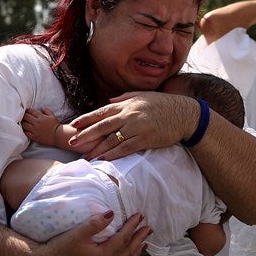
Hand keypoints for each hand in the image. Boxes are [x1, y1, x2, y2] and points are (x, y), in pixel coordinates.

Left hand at [22, 108, 63, 146]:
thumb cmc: (55, 126)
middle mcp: (37, 123)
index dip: (27, 110)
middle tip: (24, 117)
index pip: (31, 111)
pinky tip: (26, 129)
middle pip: (26, 117)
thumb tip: (42, 108)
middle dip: (24, 116)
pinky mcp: (34, 136)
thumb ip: (47, 111)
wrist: (57, 136)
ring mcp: (35, 130)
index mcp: (41, 117)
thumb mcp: (52, 116)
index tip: (27, 111)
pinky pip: (26, 133)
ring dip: (23, 123)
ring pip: (24, 124)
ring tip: (24, 123)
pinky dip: (25, 130)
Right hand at [33, 212, 150, 255]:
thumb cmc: (60, 248)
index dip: (132, 227)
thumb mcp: (77, 233)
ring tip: (144, 243)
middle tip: (149, 229)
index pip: (123, 239)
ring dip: (135, 253)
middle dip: (139, 240)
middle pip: (128, 253)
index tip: (140, 216)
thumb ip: (96, 223)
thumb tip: (112, 213)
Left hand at [67, 91, 197, 161]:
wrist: (184, 114)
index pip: (101, 112)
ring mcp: (137, 127)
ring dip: (97, 149)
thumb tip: (108, 101)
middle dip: (85, 135)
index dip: (86, 119)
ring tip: (85, 157)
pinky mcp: (145, 139)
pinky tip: (103, 159)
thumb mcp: (143, 96)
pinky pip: (125, 148)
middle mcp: (129, 115)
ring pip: (111, 139)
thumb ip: (124, 98)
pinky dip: (112, 154)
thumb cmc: (163, 105)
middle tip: (72, 143)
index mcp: (127, 104)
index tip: (73, 125)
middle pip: (102, 126)